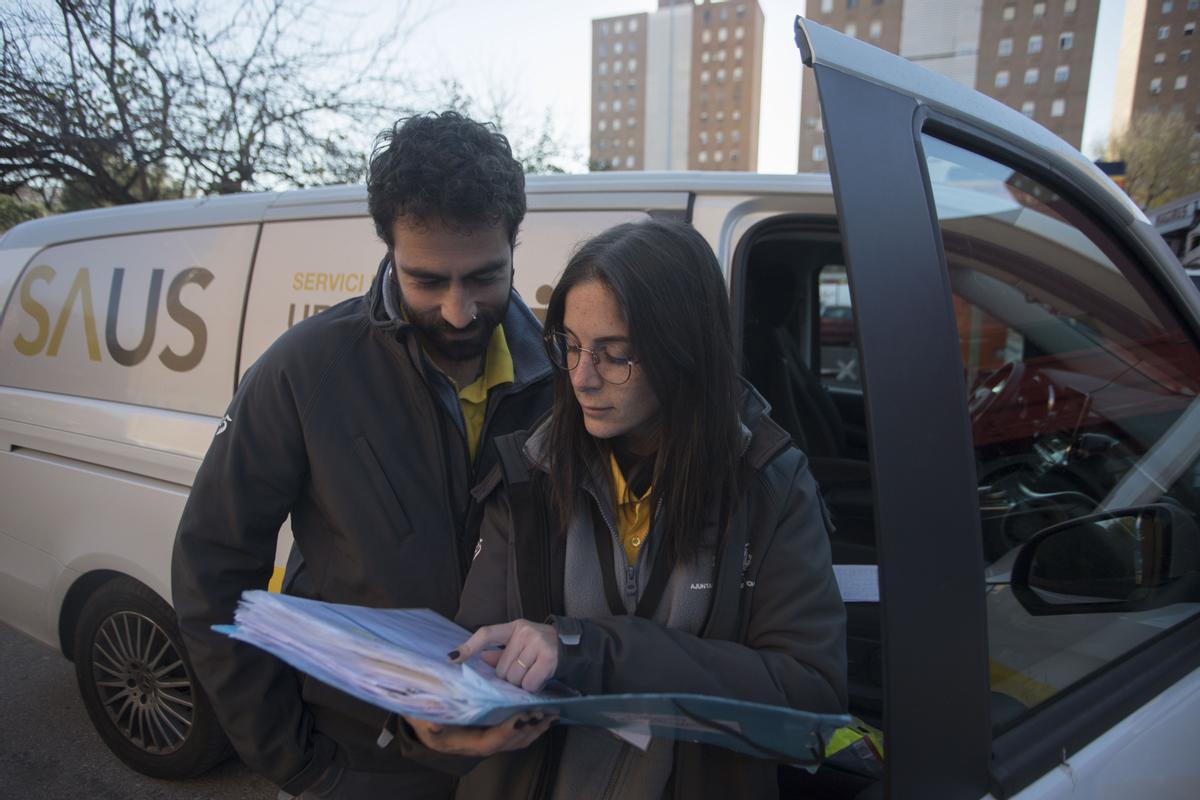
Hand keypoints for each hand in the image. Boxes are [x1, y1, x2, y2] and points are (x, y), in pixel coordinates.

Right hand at [404, 713, 553, 756]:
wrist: (420, 720)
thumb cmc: (421, 716)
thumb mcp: (421, 718)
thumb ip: (428, 720)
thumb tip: (434, 723)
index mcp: (465, 743)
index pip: (493, 740)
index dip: (509, 730)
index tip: (524, 715)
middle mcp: (479, 746)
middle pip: (510, 742)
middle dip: (530, 729)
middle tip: (547, 712)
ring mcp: (486, 741)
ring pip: (516, 740)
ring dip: (534, 729)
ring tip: (551, 715)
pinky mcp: (491, 734)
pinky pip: (514, 735)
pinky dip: (529, 726)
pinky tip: (540, 716)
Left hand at [451, 619, 558, 691]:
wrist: (571, 646)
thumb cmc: (540, 647)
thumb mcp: (521, 644)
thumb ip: (500, 653)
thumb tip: (481, 659)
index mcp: (514, 627)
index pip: (486, 634)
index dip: (469, 647)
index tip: (453, 658)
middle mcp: (525, 632)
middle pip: (501, 669)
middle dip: (509, 677)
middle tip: (524, 671)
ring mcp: (537, 644)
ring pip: (514, 678)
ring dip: (521, 684)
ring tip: (532, 674)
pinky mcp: (548, 658)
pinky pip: (529, 684)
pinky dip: (533, 687)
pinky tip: (539, 679)